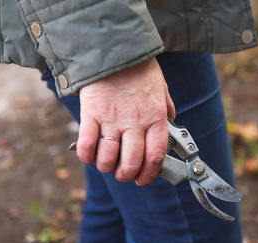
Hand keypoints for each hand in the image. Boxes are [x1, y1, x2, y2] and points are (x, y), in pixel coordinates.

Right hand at [76, 57, 175, 184]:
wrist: (116, 49)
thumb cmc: (141, 69)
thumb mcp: (163, 89)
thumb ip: (167, 110)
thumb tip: (171, 125)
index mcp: (155, 117)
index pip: (155, 156)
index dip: (149, 174)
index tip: (144, 179)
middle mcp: (135, 122)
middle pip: (132, 162)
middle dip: (127, 175)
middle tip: (124, 174)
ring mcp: (113, 119)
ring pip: (108, 158)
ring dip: (107, 168)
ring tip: (107, 164)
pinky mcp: (92, 113)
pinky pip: (87, 143)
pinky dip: (86, 155)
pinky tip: (89, 155)